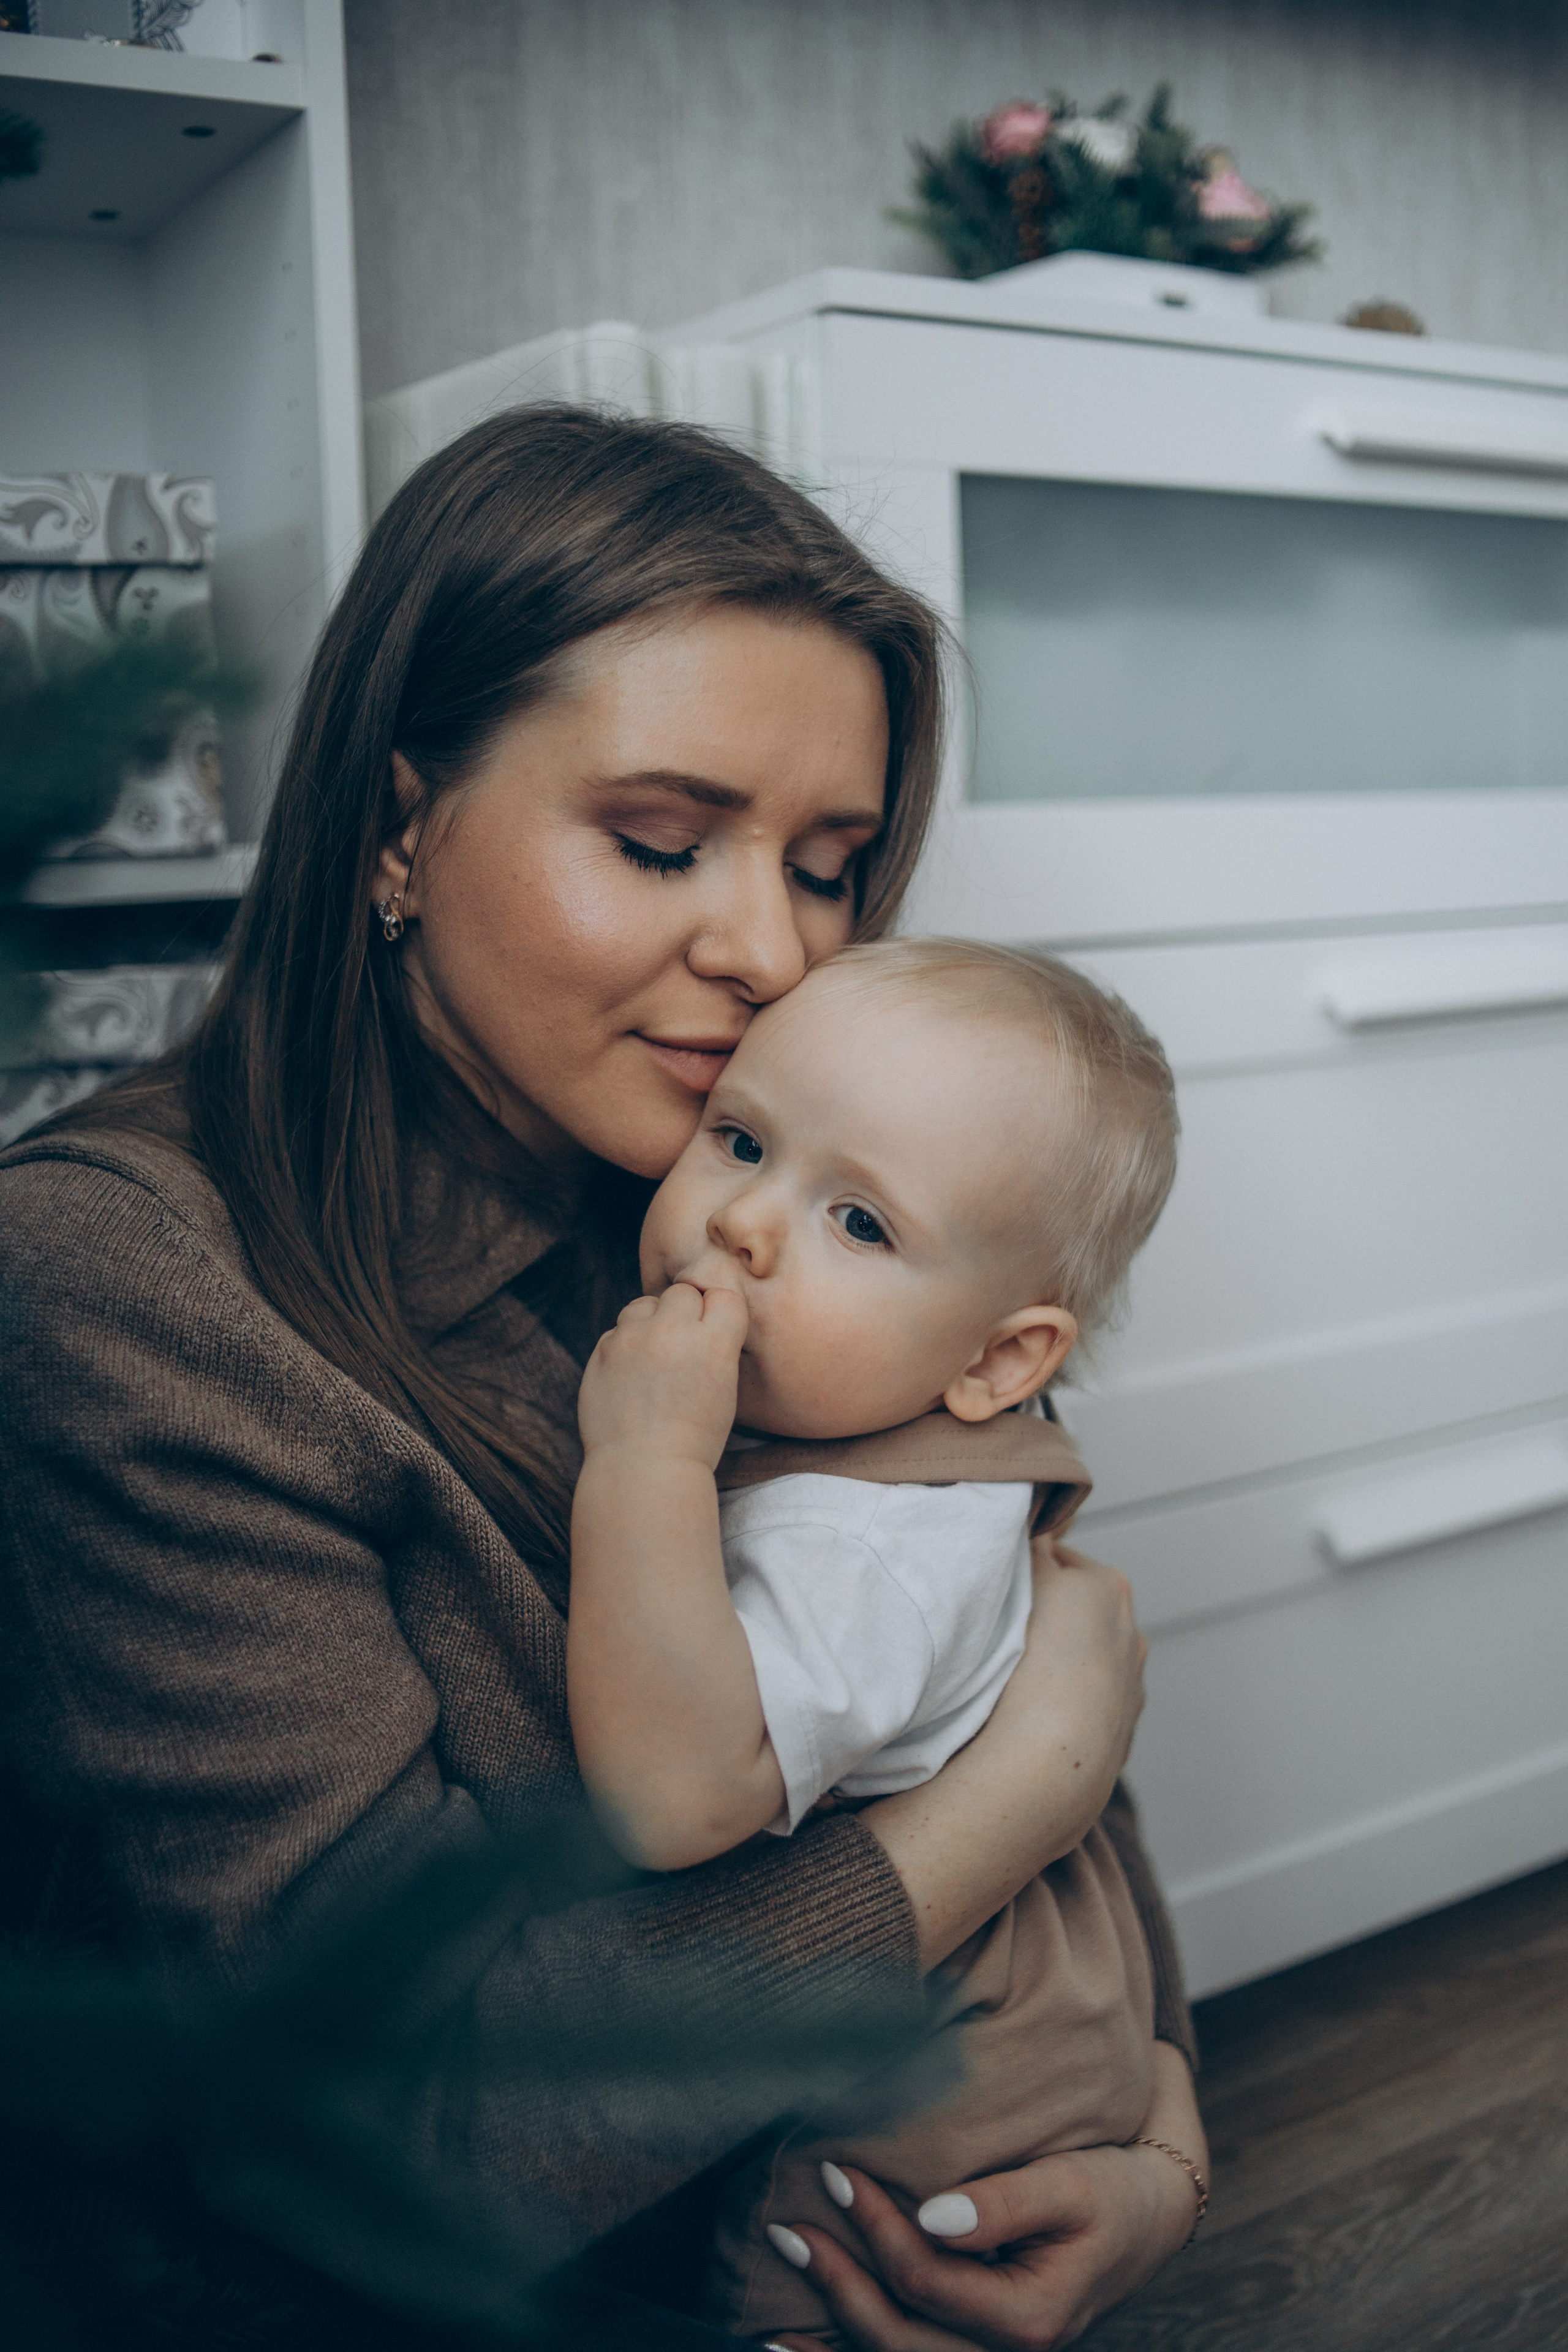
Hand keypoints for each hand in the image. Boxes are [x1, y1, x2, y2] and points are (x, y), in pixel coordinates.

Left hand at [576, 1280, 746, 1472]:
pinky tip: (631, 1377)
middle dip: (685, 1313)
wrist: (643, 1470)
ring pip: (644, 1304)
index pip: (724, 1295)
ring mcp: (632, 1339)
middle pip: (683, 1293)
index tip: (715, 1328)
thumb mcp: (724, 1390)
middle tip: (683, 1345)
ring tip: (654, 1356)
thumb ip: (715, 1347)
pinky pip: (617, 1332)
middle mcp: (672, 1331)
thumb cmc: (693, 1439)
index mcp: (713, 1343)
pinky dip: (624, 1347)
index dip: (719, 1311)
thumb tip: (699, 1319)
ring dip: (651, 1321)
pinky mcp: (602, 1351)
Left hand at [766, 2046, 1204, 2351]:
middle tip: (785, 2230)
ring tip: (769, 2327)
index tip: (838, 2172)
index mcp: (1030, 2318)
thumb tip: (931, 2215)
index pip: (928, 2281)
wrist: (1145, 2220)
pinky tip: (806, 2345)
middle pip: (901, 2338)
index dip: (876, 2230)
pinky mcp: (977, 2347)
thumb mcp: (1068, 2185)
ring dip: (835, 2343)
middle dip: (837, 2286)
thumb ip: (1002, 2204)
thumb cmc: (1108, 2191)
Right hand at [862, 1540, 1146, 1968]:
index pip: (1059, 1559)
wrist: (1049, 1762)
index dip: (1025, 1572)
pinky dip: (1063, 1712)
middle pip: (1077, 1612)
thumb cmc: (1031, 1664)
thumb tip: (1035, 1536)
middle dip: (1045, 1619)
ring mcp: (1129, 1690)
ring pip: (1083, 1665)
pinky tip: (1030, 1721)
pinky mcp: (1118, 1740)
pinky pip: (1084, 1713)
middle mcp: (1130, 1635)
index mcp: (1109, 1589)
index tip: (996, 1591)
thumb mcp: (1026, 1581)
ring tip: (1012, 1684)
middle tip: (1000, 1635)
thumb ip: (1030, 1552)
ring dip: (1055, 1668)